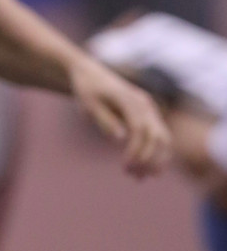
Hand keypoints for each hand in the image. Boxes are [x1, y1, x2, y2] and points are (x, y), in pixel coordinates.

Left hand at [69, 58, 171, 176]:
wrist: (90, 73)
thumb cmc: (87, 89)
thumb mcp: (88, 104)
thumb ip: (104, 119)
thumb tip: (121, 138)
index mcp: (128, 99)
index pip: (140, 130)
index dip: (136, 151)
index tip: (125, 167)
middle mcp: (144, 103)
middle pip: (156, 136)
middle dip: (147, 160)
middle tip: (132, 176)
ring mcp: (149, 108)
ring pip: (163, 138)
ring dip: (155, 160)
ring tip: (140, 178)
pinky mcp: (149, 113)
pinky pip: (160, 136)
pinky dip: (157, 153)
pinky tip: (148, 169)